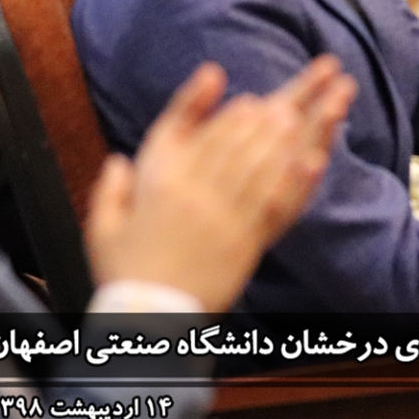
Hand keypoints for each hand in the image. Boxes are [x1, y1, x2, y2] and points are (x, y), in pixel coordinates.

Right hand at [85, 56, 355, 311]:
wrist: (149, 320)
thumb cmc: (125, 272)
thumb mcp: (103, 227)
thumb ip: (112, 188)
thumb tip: (120, 158)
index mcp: (160, 185)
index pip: (199, 139)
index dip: (228, 118)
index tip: (250, 101)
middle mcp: (196, 195)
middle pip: (237, 144)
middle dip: (267, 118)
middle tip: (293, 98)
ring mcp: (226, 218)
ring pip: (261, 166)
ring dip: (286, 137)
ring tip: (308, 113)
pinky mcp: (248, 242)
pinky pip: (278, 203)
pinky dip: (297, 178)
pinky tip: (315, 159)